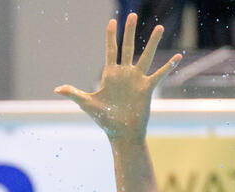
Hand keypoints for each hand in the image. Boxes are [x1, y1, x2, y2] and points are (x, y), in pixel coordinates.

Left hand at [55, 14, 180, 143]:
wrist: (121, 133)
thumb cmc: (104, 119)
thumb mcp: (87, 103)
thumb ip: (74, 93)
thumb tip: (57, 89)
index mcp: (110, 75)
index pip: (111, 50)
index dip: (111, 36)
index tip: (112, 22)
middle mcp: (124, 74)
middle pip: (127, 47)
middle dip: (128, 31)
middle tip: (131, 15)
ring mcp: (137, 79)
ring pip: (146, 56)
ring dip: (152, 42)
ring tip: (159, 27)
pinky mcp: (147, 88)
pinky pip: (159, 75)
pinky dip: (168, 67)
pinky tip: (178, 57)